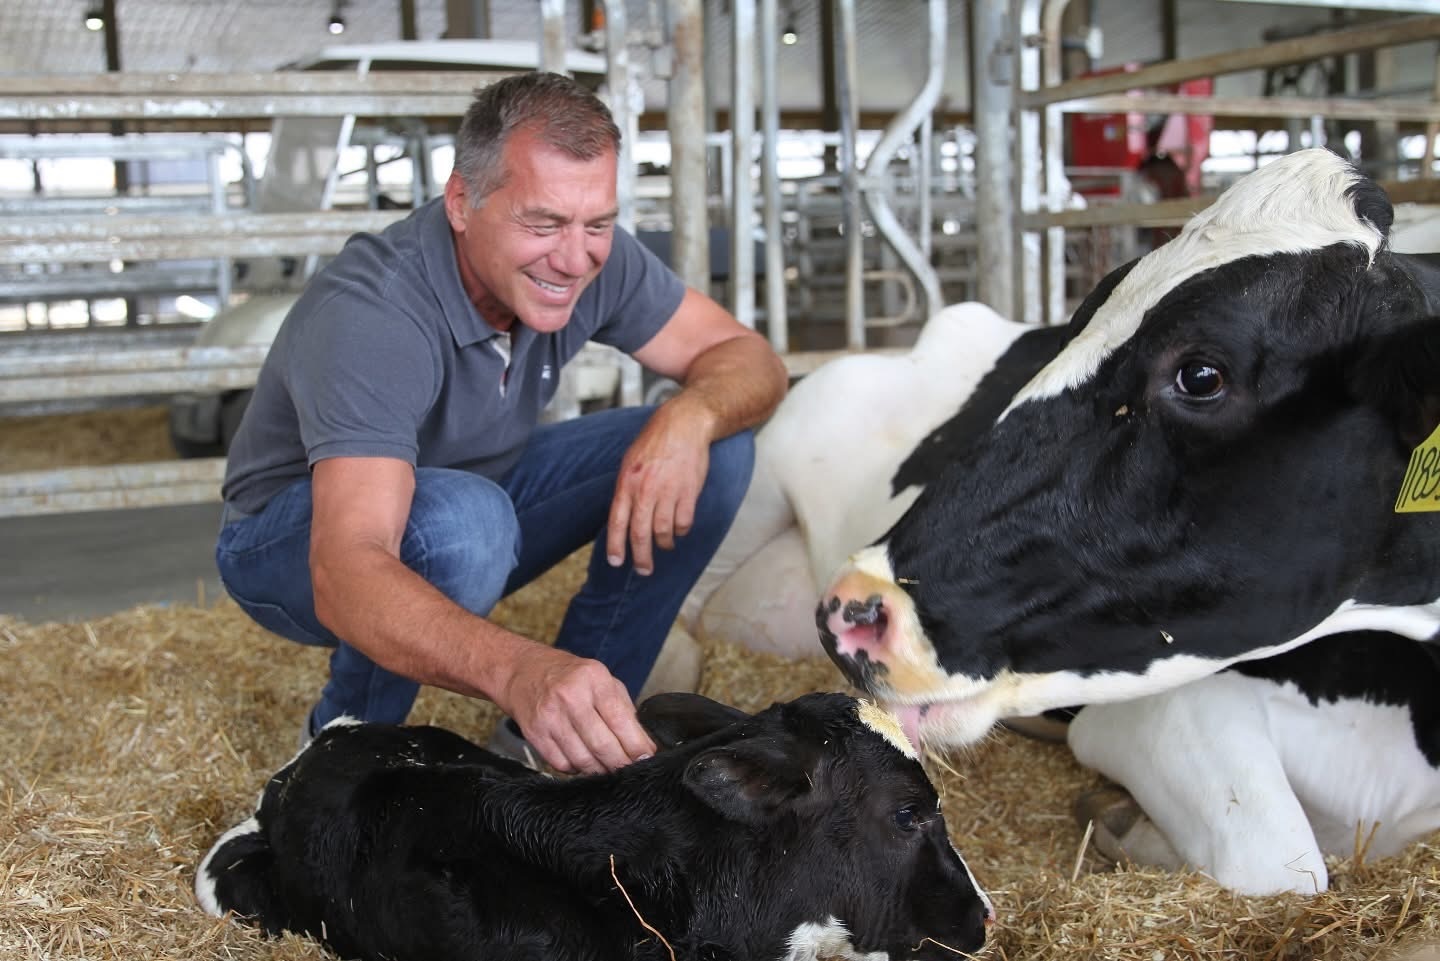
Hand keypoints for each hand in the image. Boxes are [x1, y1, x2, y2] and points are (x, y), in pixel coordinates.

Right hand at [497, 644, 655, 773]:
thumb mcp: (601, 679)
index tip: (646, 758)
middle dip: (621, 764)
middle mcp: (571, 697)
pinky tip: (583, 760)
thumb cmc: (569, 676)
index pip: (621, 720)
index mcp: (594, 679)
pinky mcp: (535, 734)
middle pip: (602, 745)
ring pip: (583, 760)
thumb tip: (642, 745)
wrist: (522, 671)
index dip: (637, 746)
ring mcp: (550, 717)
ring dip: (600, 770)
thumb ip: (623, 709)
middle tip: (630, 770)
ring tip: (608, 767)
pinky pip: (562, 764)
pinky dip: (577, 769)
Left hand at [606, 402, 711, 575]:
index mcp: (627, 483)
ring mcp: (668, 492)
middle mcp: (646, 490)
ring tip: (665, 546)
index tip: (616, 562)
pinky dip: (681, 531)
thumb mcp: (630, 463)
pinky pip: (683, 523)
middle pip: (640, 534)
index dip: (615, 545)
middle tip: (644, 570)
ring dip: (664, 544)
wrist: (684, 424)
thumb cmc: (655, 443)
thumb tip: (622, 519)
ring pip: (663, 533)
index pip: (617, 522)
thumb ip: (626, 490)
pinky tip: (679, 528)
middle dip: (641, 558)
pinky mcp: (689, 492)